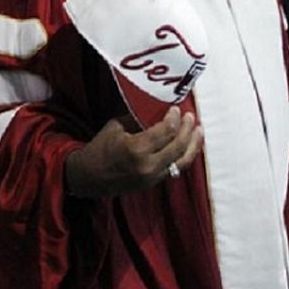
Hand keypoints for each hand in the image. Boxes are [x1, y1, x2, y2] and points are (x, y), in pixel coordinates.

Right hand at [65, 106, 202, 197]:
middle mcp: (148, 165)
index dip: (175, 117)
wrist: (89, 178)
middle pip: (178, 145)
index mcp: (136, 149)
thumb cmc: (100, 148)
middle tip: (190, 115)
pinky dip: (186, 155)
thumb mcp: (116, 126)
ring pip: (183, 160)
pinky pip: (176, 168)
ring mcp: (152, 177)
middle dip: (187, 128)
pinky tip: (190, 145)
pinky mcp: (154, 183)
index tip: (176, 108)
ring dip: (193, 144)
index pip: (166, 131)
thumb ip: (138, 117)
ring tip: (199, 130)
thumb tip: (157, 106)